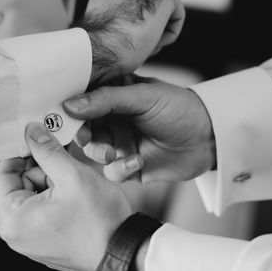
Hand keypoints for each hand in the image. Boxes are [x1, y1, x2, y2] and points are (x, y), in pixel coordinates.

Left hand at [0, 122, 132, 270]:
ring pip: (33, 196)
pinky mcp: (46, 244)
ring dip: (52, 182)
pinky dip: (57, 198)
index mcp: (13, 220)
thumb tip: (31, 132)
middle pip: (18, 184)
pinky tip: (77, 197)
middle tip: (65, 161)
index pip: (2, 173)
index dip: (20, 151)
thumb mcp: (72, 175)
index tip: (38, 138)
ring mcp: (31, 241)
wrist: (125, 253)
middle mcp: (16, 235)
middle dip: (41, 169)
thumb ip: (47, 150)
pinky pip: (43, 211)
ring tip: (76, 183)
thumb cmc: (100, 220)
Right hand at [63, 76, 216, 182]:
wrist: (211, 138)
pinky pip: (112, 173)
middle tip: (85, 139)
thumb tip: (70, 104)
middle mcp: (114, 120)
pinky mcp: (130, 167)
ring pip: (94, 153)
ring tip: (112, 154)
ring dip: (99, 154)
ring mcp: (121, 144)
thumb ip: (106, 100)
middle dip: (83, 136)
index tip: (60, 117)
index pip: (84, 102)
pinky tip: (138, 163)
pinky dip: (120, 169)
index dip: (70, 110)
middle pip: (84, 130)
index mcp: (114, 97)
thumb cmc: (180, 108)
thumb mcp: (144, 97)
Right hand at [75, 0, 184, 85]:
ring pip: (162, 10)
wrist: (95, 49)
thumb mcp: (101, 20)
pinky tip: (151, 44)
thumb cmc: (96, 44)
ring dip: (156, 30)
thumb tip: (128, 22)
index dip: (128, 24)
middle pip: (147, 3)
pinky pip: (176, 17)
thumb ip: (115, 12)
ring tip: (140, 46)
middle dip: (145, 23)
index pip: (130, 0)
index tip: (121, 38)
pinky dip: (167, 35)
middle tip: (133, 44)